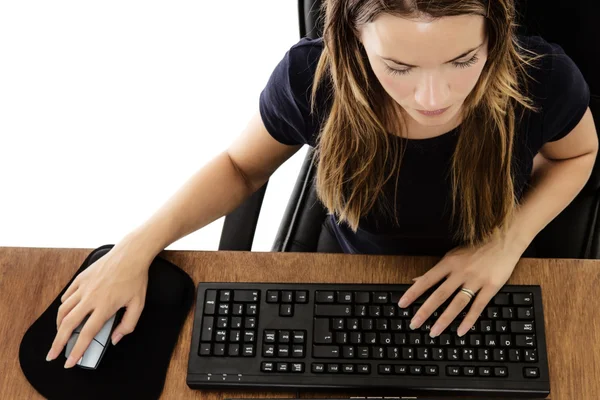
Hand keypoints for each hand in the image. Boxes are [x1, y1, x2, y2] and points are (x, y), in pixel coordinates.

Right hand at [46, 238, 151, 367]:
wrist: (131, 254)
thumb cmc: (136, 279)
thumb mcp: (138, 304)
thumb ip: (127, 325)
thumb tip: (115, 339)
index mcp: (105, 307)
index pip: (87, 334)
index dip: (77, 350)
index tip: (69, 362)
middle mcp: (90, 298)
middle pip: (68, 325)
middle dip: (58, 343)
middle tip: (52, 354)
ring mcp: (83, 287)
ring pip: (63, 310)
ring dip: (59, 326)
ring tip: (60, 335)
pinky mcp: (80, 278)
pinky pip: (67, 296)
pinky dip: (64, 306)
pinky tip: (66, 312)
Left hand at [397, 231, 524, 337]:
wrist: (504, 240)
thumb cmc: (476, 248)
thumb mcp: (452, 255)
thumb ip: (436, 271)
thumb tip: (416, 280)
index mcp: (449, 263)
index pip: (426, 280)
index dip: (413, 292)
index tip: (402, 304)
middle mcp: (460, 272)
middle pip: (439, 295)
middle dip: (425, 311)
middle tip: (414, 324)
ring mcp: (476, 280)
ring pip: (457, 303)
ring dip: (444, 320)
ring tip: (433, 332)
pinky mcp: (491, 287)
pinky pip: (478, 306)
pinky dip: (469, 320)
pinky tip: (460, 331)